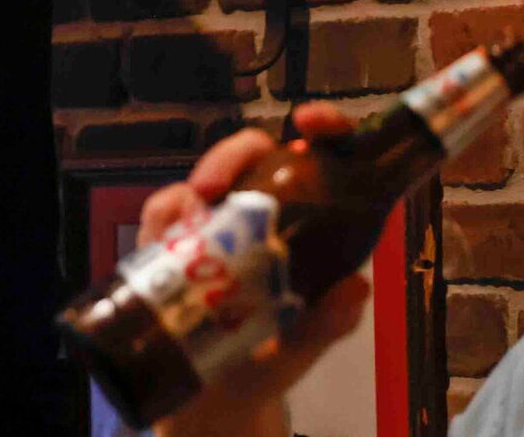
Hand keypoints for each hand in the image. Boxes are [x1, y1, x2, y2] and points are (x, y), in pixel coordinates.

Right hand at [149, 103, 368, 436]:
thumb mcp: (307, 343)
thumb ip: (332, 320)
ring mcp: (219, 222)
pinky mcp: (178, 240)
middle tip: (216, 185)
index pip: (324, 158)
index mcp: (312, 223)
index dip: (324, 129)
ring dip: (200, 179)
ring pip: (209, 174)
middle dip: (233, 154)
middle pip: (253, 153)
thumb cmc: (273, 361)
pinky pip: (167, 209)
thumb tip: (356, 288)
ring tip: (194, 209)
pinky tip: (168, 234)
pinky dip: (167, 213)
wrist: (218, 401)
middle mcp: (264, 210)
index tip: (308, 123)